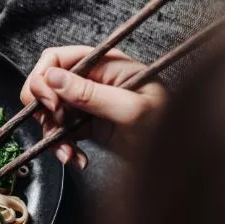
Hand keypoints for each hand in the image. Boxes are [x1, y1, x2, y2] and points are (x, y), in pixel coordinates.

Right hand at [20, 45, 167, 167]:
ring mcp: (88, 105)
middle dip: (45, 110)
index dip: (45, 79)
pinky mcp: (85, 127)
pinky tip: (76, 159)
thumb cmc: (169, 132)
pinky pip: (59, 133)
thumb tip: (54, 78)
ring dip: (52, 135)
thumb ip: (90, 93)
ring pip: (49, 113)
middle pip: (46, 86)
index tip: (51, 104)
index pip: (58, 58)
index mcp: (106, 65)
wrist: (179, 164)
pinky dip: (62, 148)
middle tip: (57, 125)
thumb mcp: (130, 110)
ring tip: (69, 154)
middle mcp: (93, 81)